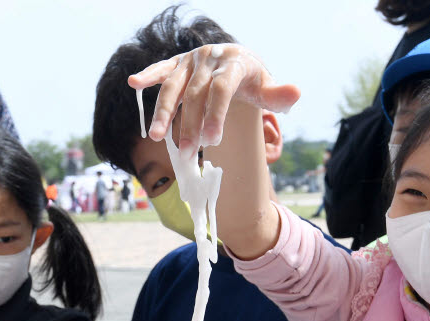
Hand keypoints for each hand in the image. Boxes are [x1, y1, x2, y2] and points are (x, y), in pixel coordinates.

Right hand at [129, 44, 300, 152]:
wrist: (236, 59)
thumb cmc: (252, 81)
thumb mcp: (266, 88)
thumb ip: (278, 95)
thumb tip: (296, 93)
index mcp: (234, 63)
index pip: (222, 90)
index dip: (216, 114)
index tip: (213, 140)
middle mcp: (210, 59)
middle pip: (196, 94)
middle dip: (192, 124)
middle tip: (189, 152)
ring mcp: (191, 61)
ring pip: (174, 86)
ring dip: (164, 112)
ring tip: (158, 136)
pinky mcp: (177, 63)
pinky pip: (161, 70)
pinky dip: (148, 76)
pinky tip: (134, 84)